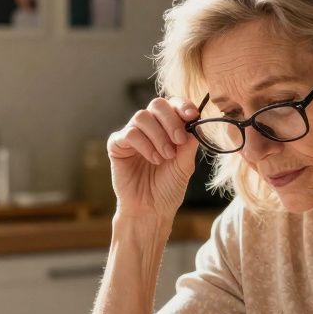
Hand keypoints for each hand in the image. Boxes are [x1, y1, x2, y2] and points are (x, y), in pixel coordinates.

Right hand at [107, 97, 199, 219]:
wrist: (151, 209)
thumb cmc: (168, 188)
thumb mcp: (185, 165)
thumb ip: (189, 143)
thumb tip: (196, 122)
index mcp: (167, 127)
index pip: (173, 105)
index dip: (183, 106)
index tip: (192, 116)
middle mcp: (149, 127)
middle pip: (157, 104)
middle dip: (171, 121)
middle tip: (178, 141)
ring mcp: (132, 134)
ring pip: (142, 117)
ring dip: (158, 136)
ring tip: (165, 157)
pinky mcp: (117, 145)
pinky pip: (129, 133)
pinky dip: (144, 145)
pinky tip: (154, 159)